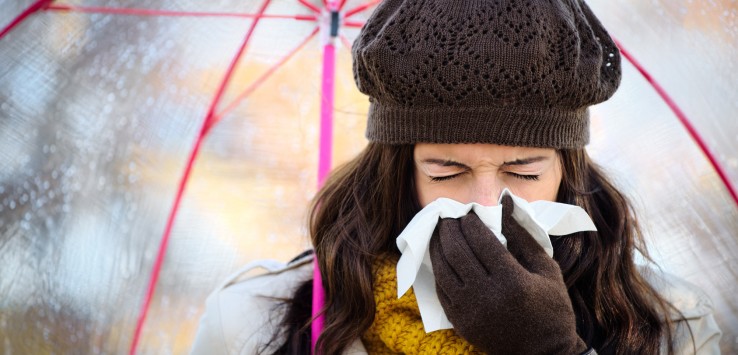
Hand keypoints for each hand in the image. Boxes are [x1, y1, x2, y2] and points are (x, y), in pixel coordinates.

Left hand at [429, 195, 587, 353]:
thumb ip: (522, 235)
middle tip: (448, 216)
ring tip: (440, 232)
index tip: (468, 212)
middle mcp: (488, 296)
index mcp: (513, 280)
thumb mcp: (546, 269)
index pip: (481, 241)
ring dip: (438, 246)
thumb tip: (504, 203)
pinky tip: (441, 257)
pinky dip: (438, 270)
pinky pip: (441, 290)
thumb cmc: (552, 307)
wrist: (544, 353)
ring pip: (443, 270)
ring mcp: (471, 311)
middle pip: (457, 252)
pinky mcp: (461, 323)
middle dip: (449, 229)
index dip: (470, 222)